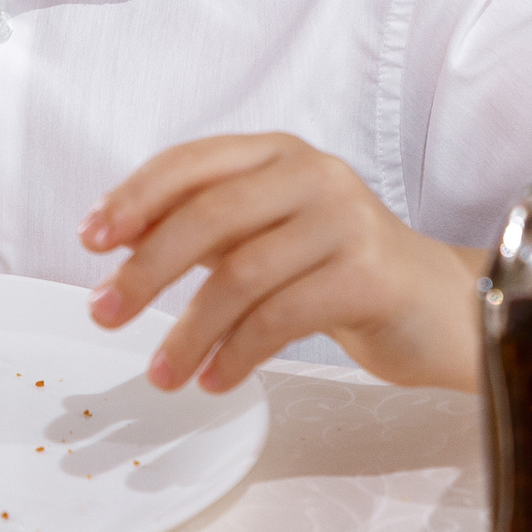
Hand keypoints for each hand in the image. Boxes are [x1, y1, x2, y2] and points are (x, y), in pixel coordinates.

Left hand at [79, 134, 482, 392]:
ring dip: (188, 330)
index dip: (134, 198)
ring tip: (161, 372)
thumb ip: (201, 224)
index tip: (90, 239)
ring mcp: (345, 221)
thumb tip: (115, 236)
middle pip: (209, 216)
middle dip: (146, 268)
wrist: (441, 306)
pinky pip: (282, 317)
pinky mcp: (370, 275)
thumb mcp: (266, 232)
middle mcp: (312, 175)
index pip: (190, 163)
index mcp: (277, 153)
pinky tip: (212, 379)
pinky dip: (237, 353)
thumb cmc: (340, 268)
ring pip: (242, 274)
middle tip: (104, 312)